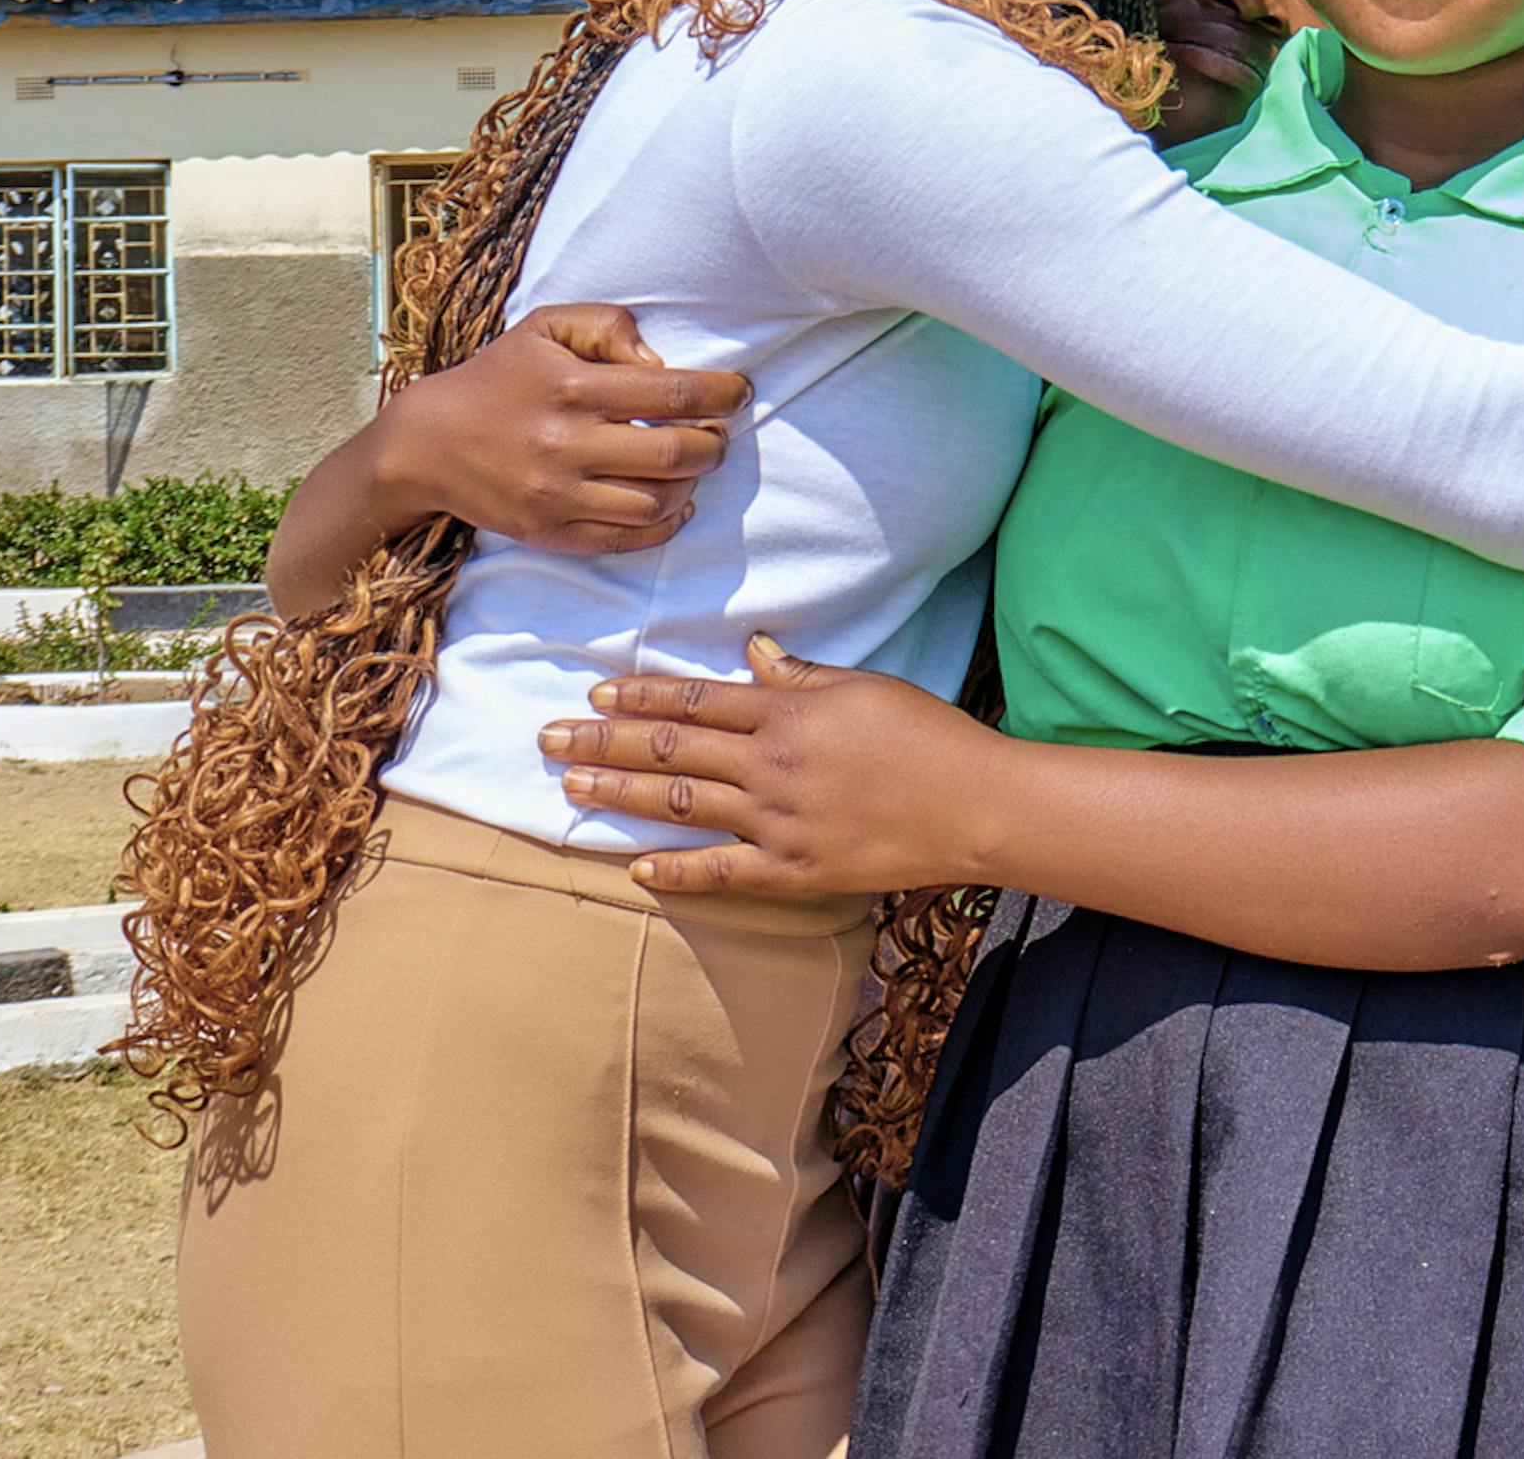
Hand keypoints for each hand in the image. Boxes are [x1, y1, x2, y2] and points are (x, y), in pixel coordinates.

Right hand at [375, 303, 745, 551]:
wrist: (426, 443)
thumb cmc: (498, 377)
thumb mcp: (544, 328)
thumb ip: (607, 326)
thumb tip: (659, 362)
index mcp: (572, 389)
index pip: (673, 393)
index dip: (721, 394)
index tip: (740, 392)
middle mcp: (567, 445)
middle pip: (675, 453)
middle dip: (714, 443)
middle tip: (718, 433)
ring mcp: (558, 496)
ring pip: (657, 501)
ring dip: (691, 484)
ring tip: (691, 465)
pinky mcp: (550, 533)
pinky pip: (626, 539)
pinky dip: (664, 524)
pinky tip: (674, 503)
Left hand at [546, 631, 987, 894]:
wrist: (976, 805)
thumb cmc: (928, 735)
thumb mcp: (864, 687)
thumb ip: (800, 675)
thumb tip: (750, 651)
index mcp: (788, 713)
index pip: (696, 699)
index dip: (642, 695)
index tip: (596, 691)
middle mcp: (771, 766)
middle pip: (670, 748)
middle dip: (603, 740)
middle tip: (547, 738)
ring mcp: (778, 821)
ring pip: (680, 803)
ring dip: (619, 793)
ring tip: (569, 785)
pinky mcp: (794, 870)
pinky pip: (721, 871)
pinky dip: (676, 869)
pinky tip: (636, 864)